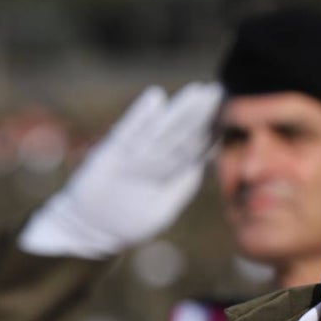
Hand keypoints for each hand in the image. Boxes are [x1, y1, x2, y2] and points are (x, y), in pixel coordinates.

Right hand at [19, 82, 222, 257]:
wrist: (90, 230)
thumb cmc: (129, 223)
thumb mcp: (161, 210)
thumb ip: (182, 188)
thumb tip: (204, 166)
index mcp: (169, 172)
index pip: (194, 148)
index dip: (211, 131)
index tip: (230, 113)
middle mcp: (154, 158)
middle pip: (181, 133)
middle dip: (200, 113)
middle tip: (219, 90)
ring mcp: (133, 154)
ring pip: (160, 129)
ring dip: (178, 110)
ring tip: (196, 91)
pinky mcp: (110, 154)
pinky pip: (128, 132)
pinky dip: (140, 115)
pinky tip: (155, 98)